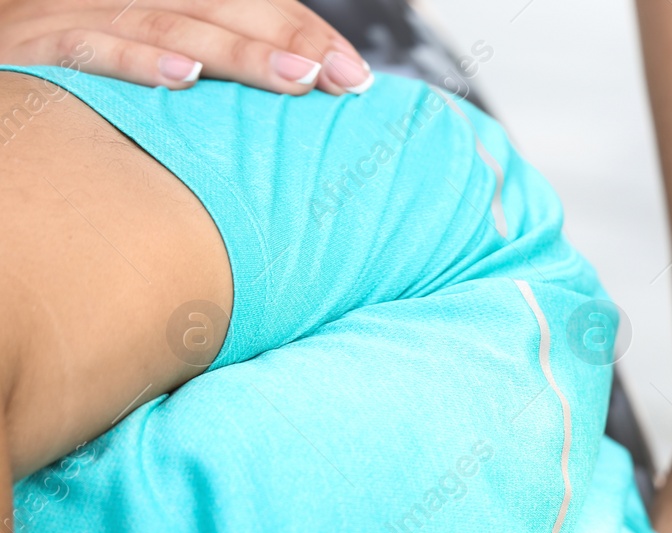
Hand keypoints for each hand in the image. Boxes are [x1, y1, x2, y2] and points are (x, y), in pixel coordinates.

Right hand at [0, 0, 370, 95]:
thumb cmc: (64, 78)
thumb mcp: (143, 66)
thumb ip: (208, 74)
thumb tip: (295, 103)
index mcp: (159, 1)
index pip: (247, 4)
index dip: (305, 31)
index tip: (355, 76)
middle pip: (220, 7)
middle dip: (289, 40)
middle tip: (342, 78)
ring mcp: (76, 14)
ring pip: (169, 24)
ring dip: (236, 53)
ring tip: (296, 78)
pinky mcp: (35, 46)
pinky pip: (90, 48)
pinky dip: (138, 62)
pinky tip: (184, 81)